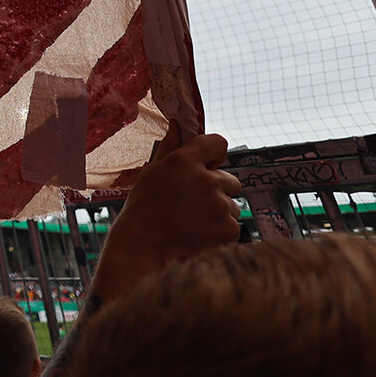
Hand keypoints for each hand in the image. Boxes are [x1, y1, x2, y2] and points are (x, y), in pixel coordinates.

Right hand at [91, 130, 240, 301]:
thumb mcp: (151, 173)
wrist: (143, 253)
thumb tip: (178, 123)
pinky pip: (232, 225)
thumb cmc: (142, 211)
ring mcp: (220, 205)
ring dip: (218, 213)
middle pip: (230, 179)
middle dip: (217, 190)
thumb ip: (169, 147)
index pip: (218, 143)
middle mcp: (206, 180)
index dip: (214, 155)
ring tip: (191, 225)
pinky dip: (220, 232)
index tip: (206, 166)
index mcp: (185, 160)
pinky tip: (198, 237)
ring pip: (231, 205)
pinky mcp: (230, 229)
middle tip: (192, 205)